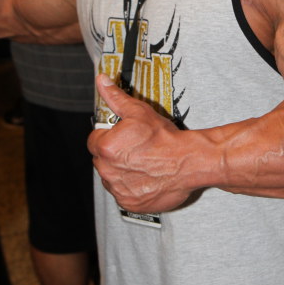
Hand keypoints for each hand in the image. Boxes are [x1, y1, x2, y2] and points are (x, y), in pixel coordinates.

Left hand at [88, 74, 191, 213]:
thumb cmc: (165, 138)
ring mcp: (119, 189)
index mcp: (106, 147)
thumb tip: (102, 81)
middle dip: (113, 154)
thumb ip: (115, 98)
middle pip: (101, 160)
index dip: (108, 136)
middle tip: (135, 149)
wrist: (189, 162)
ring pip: (111, 177)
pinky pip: (123, 193)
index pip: (94, 140)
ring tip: (141, 162)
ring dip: (121, 171)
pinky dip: (131, 187)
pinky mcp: (130, 203)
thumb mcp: (139, 112)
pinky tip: (145, 176)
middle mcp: (108, 171)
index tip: (122, 136)